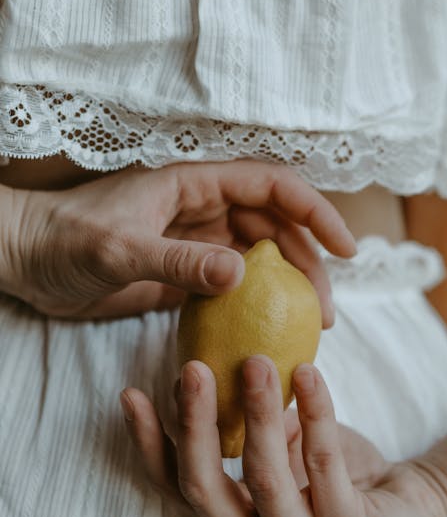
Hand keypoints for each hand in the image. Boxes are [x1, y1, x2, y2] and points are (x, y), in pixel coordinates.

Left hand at [3, 160, 355, 319]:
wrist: (27, 261)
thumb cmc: (65, 239)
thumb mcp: (120, 248)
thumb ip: (178, 260)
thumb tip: (242, 273)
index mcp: (195, 184)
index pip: (271, 186)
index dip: (314, 211)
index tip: (345, 247)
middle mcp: (203, 210)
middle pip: (275, 227)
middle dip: (309, 262)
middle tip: (325, 310)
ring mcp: (196, 244)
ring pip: (259, 260)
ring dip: (288, 288)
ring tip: (309, 326)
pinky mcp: (185, 275)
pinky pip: (233, 288)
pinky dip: (256, 306)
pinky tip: (270, 332)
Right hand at [121, 356, 446, 516]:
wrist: (411, 510)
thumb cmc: (334, 475)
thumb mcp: (282, 447)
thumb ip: (246, 427)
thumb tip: (213, 368)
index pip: (174, 489)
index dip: (149, 443)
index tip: (131, 392)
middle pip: (204, 489)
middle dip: (194, 423)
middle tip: (193, 367)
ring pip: (262, 478)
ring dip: (257, 413)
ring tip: (257, 361)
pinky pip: (324, 468)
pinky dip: (315, 415)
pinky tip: (309, 374)